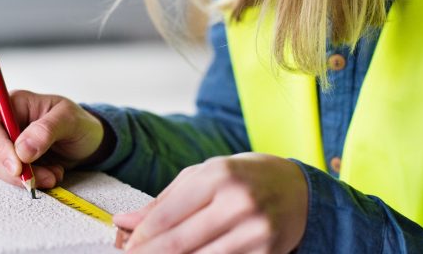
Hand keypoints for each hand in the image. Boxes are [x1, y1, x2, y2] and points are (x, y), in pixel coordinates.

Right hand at [0, 90, 105, 188]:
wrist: (89, 142)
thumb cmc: (78, 123)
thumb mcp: (70, 119)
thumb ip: (46, 130)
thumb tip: (22, 150)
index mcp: (14, 104)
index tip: (17, 165)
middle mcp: (6, 123)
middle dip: (14, 169)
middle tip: (40, 177)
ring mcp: (8, 144)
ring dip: (27, 178)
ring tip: (54, 174)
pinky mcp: (15, 163)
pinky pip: (12, 178)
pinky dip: (32, 182)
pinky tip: (52, 174)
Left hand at [113, 153, 307, 252]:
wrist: (298, 190)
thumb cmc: (242, 179)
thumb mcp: (203, 177)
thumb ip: (163, 201)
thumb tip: (124, 222)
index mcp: (218, 175)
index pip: (167, 215)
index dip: (141, 237)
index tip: (126, 248)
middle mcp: (237, 202)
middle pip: (180, 242)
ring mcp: (255, 230)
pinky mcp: (266, 252)